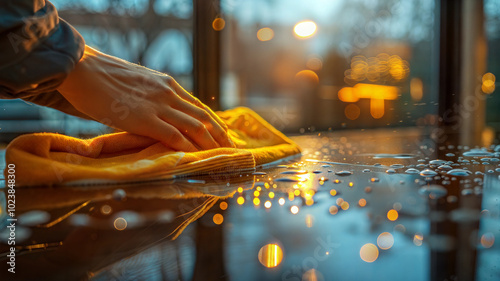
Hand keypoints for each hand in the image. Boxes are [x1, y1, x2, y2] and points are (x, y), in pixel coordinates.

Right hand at [57, 46, 232, 150]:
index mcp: (168, 85)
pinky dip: (189, 148)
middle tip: (232, 151)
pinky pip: (174, 136)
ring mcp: (158, 106)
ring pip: (195, 127)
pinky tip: (198, 159)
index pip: (200, 107)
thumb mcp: (139, 83)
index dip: (216, 124)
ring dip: (211, 145)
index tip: (226, 136)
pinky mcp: (144, 119)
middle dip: (221, 137)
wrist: (82, 69)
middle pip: (204, 118)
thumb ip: (153, 96)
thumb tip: (160, 111)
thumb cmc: (104, 78)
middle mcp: (169, 94)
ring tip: (222, 158)